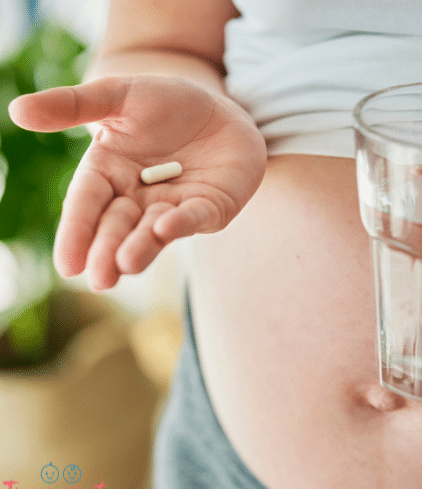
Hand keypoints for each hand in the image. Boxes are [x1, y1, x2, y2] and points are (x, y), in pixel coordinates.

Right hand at [9, 75, 266, 288]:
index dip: (77, 232)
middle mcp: (139, 198)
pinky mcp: (209, 209)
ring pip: (153, 231)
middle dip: (107, 251)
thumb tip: (17, 110)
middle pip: (118, 227)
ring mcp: (175, 207)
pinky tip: (165, 228)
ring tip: (125, 265)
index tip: (67, 265)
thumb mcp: (119, 96)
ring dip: (140, 248)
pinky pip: (194, 217)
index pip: (87, 205)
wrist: (220, 110)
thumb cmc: (167, 104)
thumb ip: (74, 106)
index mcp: (110, 175)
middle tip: (98, 278)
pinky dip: (181, 223)